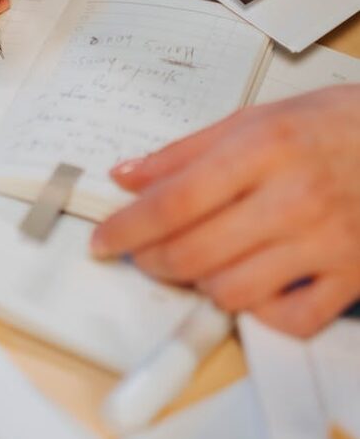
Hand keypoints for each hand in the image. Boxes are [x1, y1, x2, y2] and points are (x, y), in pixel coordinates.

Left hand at [91, 86, 359, 336]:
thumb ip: (189, 150)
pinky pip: (292, 320)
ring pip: (234, 291)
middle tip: (142, 254)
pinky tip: (251, 289)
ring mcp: (326, 242)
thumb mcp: (261, 117)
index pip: (176, 200)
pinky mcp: (353, 276)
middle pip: (196, 252)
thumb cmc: (338, 124)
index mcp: (265, 148)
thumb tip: (129, 175)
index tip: (103, 239)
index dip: (128, 227)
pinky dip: (259, 314)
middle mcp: (294, 198)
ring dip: (199, 285)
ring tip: (195, 265)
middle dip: (152, 261)